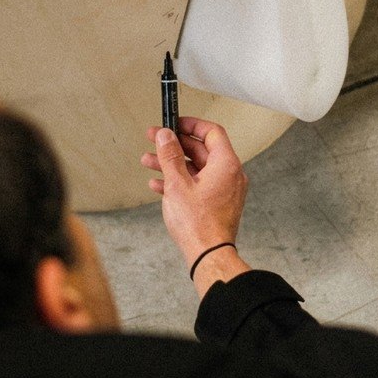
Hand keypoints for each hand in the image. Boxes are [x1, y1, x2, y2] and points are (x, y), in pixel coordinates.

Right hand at [141, 117, 248, 268]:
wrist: (208, 255)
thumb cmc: (198, 224)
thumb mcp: (177, 184)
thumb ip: (170, 156)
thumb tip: (165, 135)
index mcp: (226, 164)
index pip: (211, 132)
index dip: (191, 124)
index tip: (174, 122)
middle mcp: (229, 175)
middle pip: (201, 150)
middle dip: (174, 145)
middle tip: (154, 139)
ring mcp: (224, 190)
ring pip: (196, 168)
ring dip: (172, 163)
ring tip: (148, 161)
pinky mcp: (216, 203)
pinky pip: (198, 184)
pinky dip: (179, 181)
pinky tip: (158, 184)